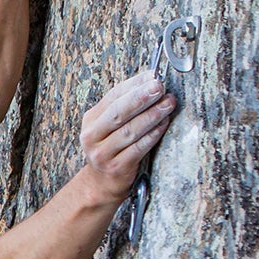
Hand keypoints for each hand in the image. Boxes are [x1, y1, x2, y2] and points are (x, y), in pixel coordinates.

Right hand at [79, 71, 177, 201]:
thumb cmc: (112, 148)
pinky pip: (138, 148)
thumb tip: (151, 80)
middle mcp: (92, 137)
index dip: (134, 85)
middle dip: (141, 98)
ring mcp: (103, 154)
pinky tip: (163, 124)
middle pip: (118, 113)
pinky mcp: (117, 168)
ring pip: (130, 130)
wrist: (102, 183)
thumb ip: (125, 106)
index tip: (153, 75)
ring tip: (168, 103)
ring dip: (152, 115)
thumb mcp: (109, 126)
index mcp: (91, 121)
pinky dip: (153, 134)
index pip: (113, 97)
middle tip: (159, 87)